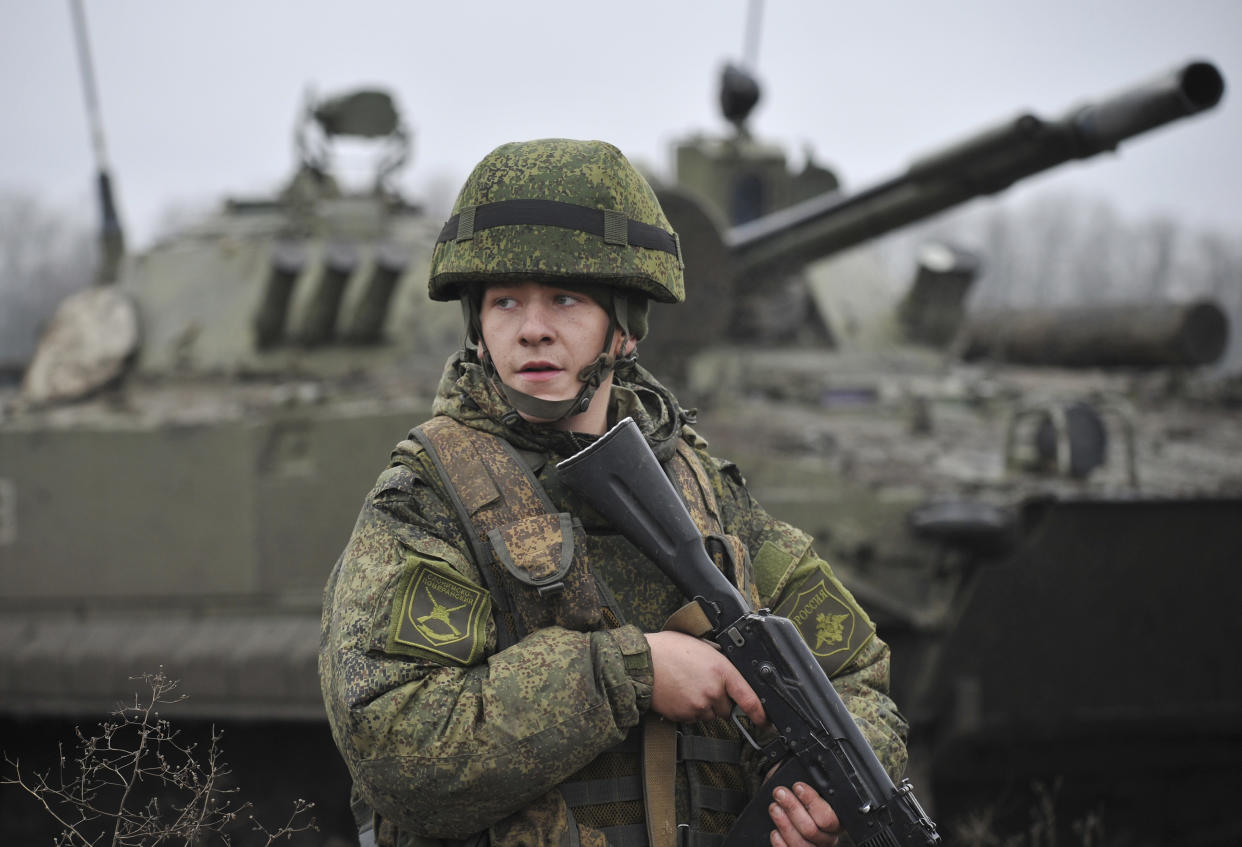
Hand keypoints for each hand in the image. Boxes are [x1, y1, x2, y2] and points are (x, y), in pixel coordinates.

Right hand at [644, 631, 765, 725]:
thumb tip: (730, 675)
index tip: (765, 721)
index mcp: (721, 670)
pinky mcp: (683, 716)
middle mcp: (712, 691)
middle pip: (726, 708)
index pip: (749, 697)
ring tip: (687, 687)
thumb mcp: (703, 647)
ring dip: (704, 706)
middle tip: (701, 684)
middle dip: (719, 700)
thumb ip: (720, 663)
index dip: (760, 713)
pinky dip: (689, 710)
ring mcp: (698, 706)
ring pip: (710, 715)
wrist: (642, 662)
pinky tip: (679, 694)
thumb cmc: (669, 649)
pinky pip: (693, 718)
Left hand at [769, 781, 840, 846]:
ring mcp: (815, 846)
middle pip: (812, 830)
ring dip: (784, 825)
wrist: (790, 801)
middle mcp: (828, 836)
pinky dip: (780, 844)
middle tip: (780, 793)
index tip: (798, 786)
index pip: (828, 817)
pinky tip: (774, 832)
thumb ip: (811, 781)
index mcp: (837, 818)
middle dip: (793, 809)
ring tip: (774, 808)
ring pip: (801, 844)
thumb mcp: (809, 781)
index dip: (811, 801)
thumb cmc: (801, 791)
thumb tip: (807, 768)